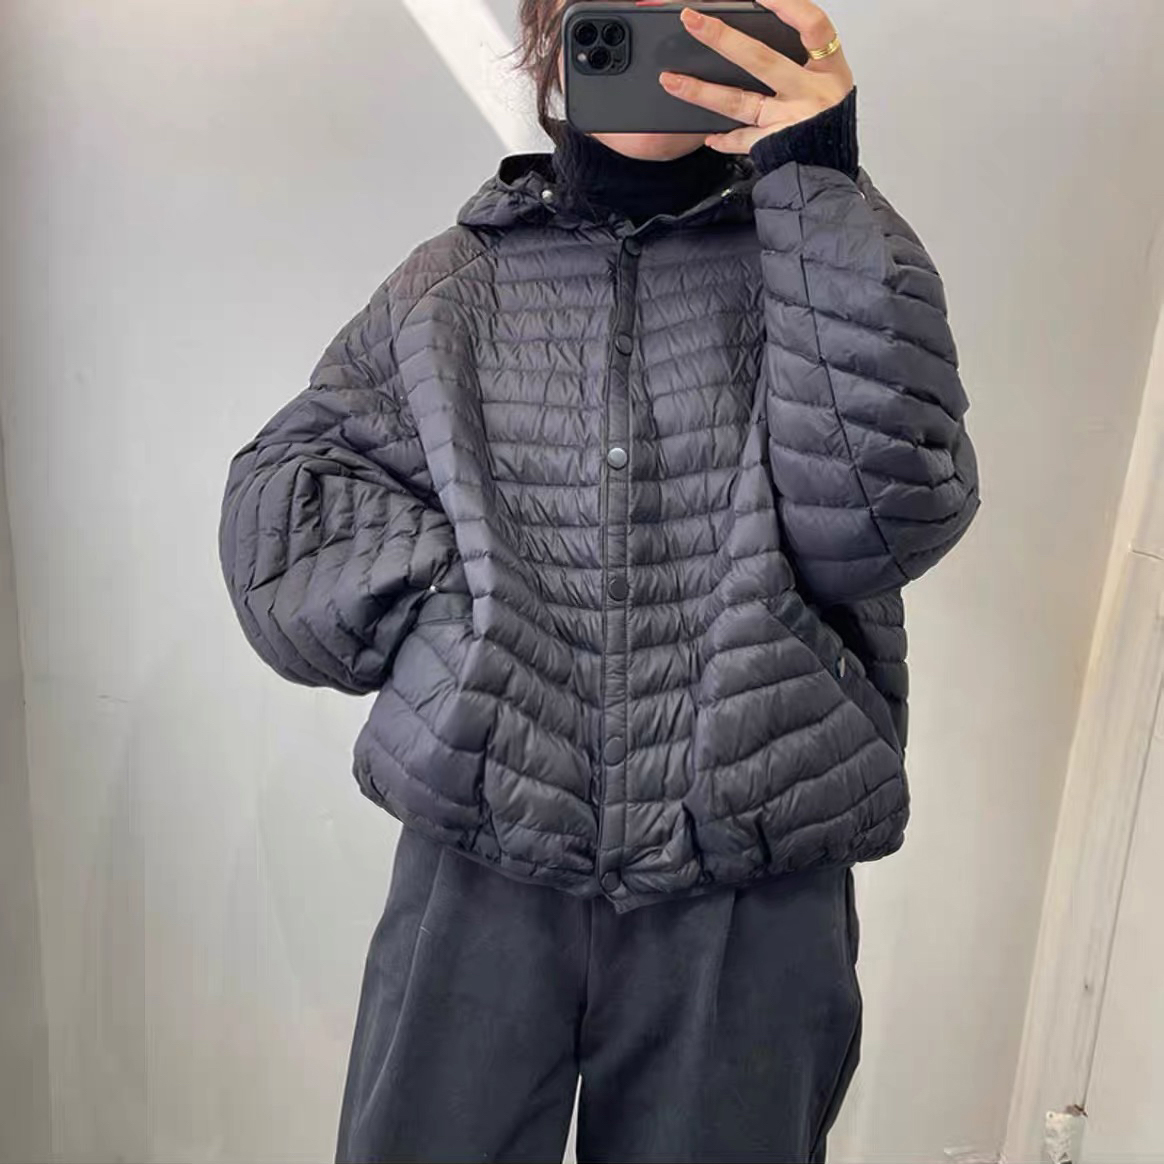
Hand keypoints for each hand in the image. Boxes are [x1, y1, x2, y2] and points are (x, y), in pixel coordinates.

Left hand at [659, 0, 854, 153]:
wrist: (833, 164)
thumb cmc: (832, 120)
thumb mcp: (828, 78)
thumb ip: (800, 53)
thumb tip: (764, 17)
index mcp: (829, 68)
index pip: (812, 24)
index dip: (788, 4)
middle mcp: (810, 92)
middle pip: (760, 59)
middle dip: (722, 38)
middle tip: (690, 20)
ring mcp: (791, 120)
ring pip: (739, 102)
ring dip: (702, 91)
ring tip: (671, 80)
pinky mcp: (775, 146)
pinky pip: (742, 139)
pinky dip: (724, 138)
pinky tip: (708, 135)